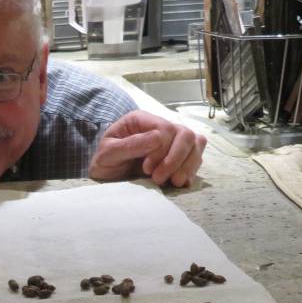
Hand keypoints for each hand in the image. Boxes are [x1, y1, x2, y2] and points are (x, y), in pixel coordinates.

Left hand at [89, 111, 206, 186]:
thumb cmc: (105, 162)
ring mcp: (172, 140)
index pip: (164, 128)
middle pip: (185, 134)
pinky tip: (179, 182)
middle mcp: (159, 126)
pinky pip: (196, 157)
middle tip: (158, 178)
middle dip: (175, 159)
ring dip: (187, 165)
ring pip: (196, 143)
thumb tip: (158, 138)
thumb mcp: (108, 154)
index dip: (161, 150)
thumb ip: (129, 145)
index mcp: (141, 120)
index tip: (146, 169)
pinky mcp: (179, 156)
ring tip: (173, 182)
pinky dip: (191, 170)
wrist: (106, 176)